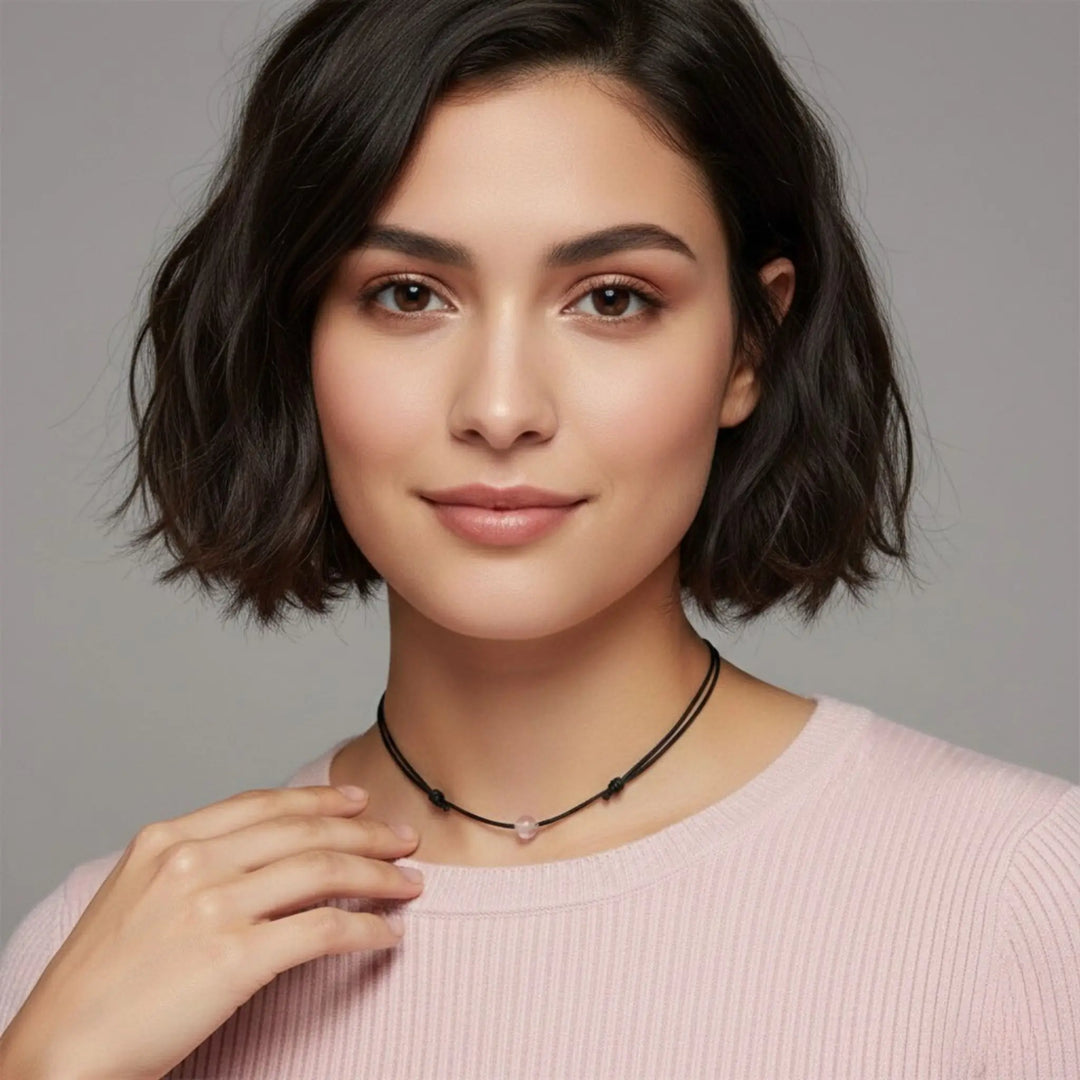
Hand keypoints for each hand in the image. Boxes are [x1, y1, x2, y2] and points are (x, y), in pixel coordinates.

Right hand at [0, 785, 421, 1079]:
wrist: (60, 1052)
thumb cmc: (95, 985)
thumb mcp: (133, 894)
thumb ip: (191, 864)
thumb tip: (258, 854)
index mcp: (166, 839)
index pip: (264, 804)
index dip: (321, 801)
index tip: (358, 802)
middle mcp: (192, 861)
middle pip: (304, 830)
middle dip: (366, 831)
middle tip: (403, 838)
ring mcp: (214, 906)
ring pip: (324, 869)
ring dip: (379, 874)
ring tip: (409, 882)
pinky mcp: (235, 957)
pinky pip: (324, 929)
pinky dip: (366, 928)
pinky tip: (386, 934)